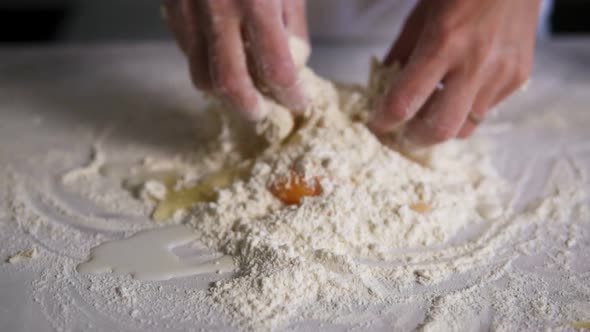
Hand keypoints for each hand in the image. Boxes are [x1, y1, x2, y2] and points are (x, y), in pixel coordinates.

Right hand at [162, 0, 307, 119]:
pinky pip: (187, 52)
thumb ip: (292, 24)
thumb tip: (294, 65)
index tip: (298, 102)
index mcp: (256, 2)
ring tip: (241, 92)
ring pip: (201, 76)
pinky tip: (221, 61)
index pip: (276, 69)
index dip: (291, 94)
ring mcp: (188, 9)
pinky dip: (206, 67)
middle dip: (250, 108)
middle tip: (261, 112)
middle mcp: (217, 9)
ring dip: (224, 94)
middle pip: (230, 83)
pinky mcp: (171, 7)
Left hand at [369, 0, 540, 147]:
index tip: (375, 126)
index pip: (405, 102)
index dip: (384, 122)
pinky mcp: (520, 77)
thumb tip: (381, 87)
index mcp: (443, 42)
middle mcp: (475, 63)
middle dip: (416, 139)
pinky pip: (485, 110)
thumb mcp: (421, 13)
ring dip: (442, 125)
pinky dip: (465, 109)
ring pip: (466, 127)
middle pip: (442, 130)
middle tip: (402, 133)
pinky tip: (459, 90)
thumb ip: (401, 53)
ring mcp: (502, 73)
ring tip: (430, 110)